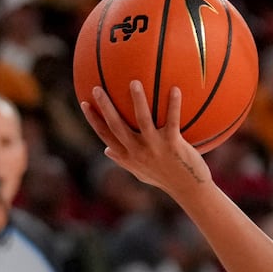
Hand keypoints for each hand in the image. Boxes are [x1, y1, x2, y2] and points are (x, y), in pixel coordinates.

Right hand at [82, 82, 210, 200]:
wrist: (188, 189)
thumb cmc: (164, 178)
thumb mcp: (140, 172)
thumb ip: (123, 161)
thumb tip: (106, 150)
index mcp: (127, 156)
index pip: (105, 135)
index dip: (93, 119)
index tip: (84, 102)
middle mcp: (137, 151)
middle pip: (116, 125)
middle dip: (105, 106)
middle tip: (98, 88)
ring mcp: (154, 147)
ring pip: (142, 119)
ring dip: (137, 100)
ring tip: (134, 82)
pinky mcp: (173, 144)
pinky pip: (173, 120)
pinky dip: (174, 104)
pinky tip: (175, 88)